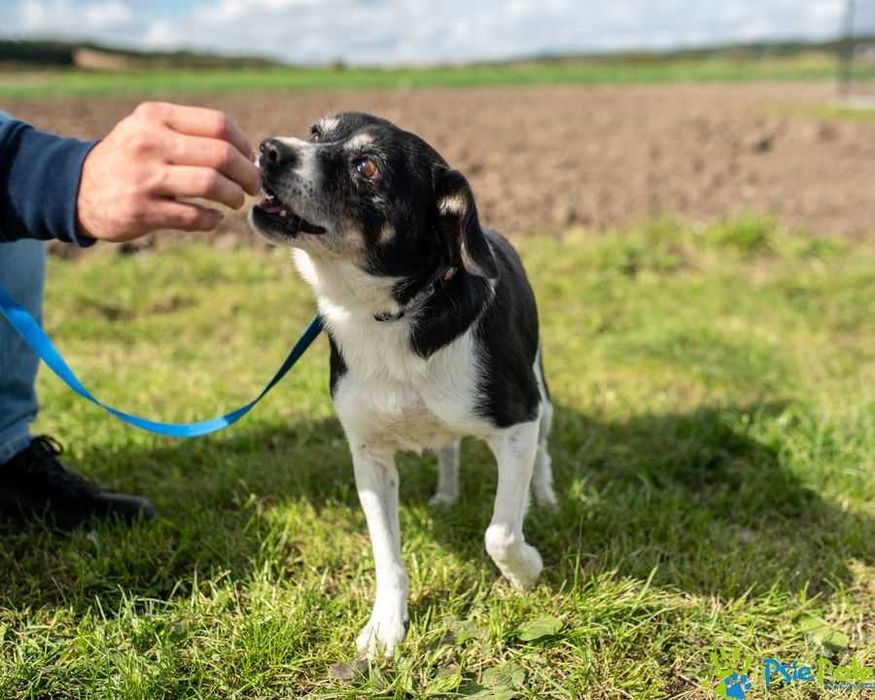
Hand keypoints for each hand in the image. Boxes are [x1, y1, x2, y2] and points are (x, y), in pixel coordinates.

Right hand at [76, 101, 260, 241]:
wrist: (76, 188)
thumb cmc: (129, 159)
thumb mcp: (149, 130)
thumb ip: (190, 133)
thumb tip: (247, 152)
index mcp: (155, 117)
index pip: (218, 124)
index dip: (244, 145)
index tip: (251, 159)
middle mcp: (148, 142)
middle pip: (221, 154)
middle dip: (248, 174)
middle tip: (254, 186)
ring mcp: (144, 177)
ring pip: (211, 184)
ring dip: (234, 196)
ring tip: (235, 201)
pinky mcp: (141, 211)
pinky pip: (194, 216)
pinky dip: (212, 219)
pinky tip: (213, 217)